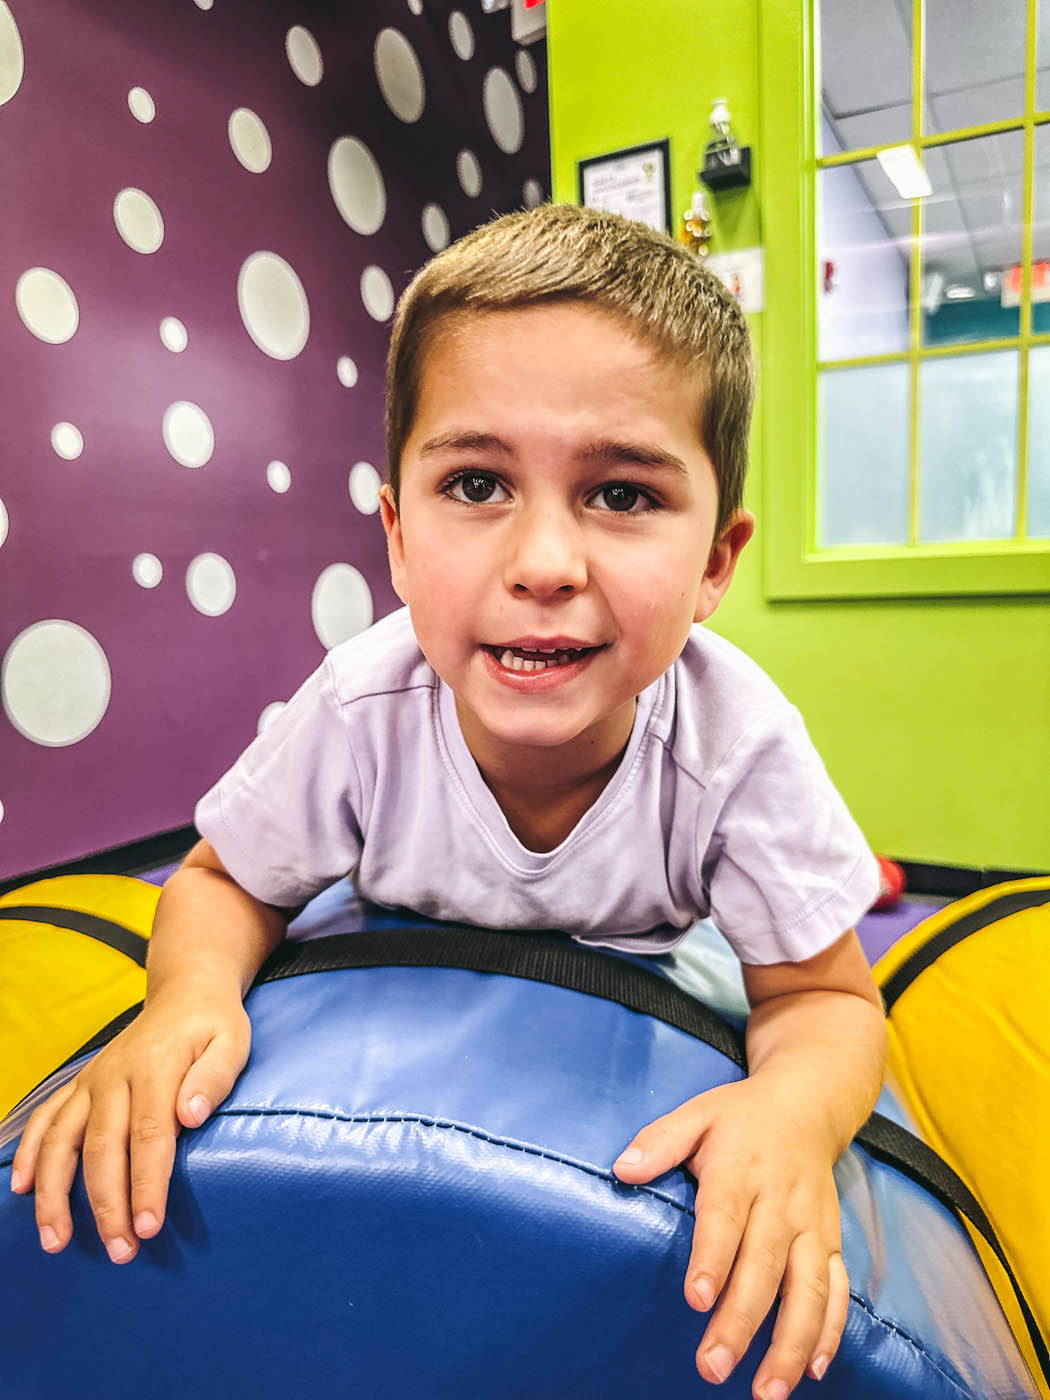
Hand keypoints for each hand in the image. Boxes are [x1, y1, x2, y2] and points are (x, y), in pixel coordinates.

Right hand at [10, 992, 250, 1263]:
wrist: (185, 993)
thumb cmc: (212, 1025)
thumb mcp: (231, 1043)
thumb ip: (214, 1077)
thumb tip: (192, 1115)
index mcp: (156, 1068)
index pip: (149, 1135)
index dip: (147, 1184)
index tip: (149, 1226)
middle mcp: (115, 1076)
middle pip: (103, 1147)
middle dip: (107, 1204)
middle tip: (120, 1251)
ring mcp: (92, 1080)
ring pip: (62, 1140)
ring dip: (55, 1193)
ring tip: (56, 1240)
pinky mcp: (80, 1085)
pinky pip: (46, 1119)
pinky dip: (29, 1153)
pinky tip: (22, 1190)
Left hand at [613, 1078, 847, 1398]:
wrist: (807, 1105)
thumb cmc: (740, 1118)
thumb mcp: (696, 1114)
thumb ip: (659, 1140)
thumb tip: (623, 1168)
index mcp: (742, 1170)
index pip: (726, 1217)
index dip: (712, 1258)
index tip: (697, 1298)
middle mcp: (781, 1203)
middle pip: (764, 1266)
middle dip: (742, 1321)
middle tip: (713, 1366)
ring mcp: (812, 1226)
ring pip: (808, 1290)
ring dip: (791, 1343)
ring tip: (768, 1390)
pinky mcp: (832, 1242)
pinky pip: (837, 1292)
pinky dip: (830, 1331)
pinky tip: (813, 1369)